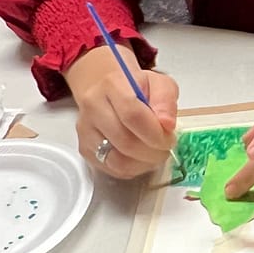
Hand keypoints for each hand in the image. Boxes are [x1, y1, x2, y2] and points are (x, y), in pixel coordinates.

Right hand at [65, 45, 178, 178]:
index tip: (169, 138)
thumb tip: (167, 125)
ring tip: (155, 155)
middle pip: (124, 141)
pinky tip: (141, 159)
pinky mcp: (84, 147)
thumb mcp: (159, 83)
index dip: (155, 133)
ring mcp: (85, 130)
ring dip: (143, 164)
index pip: (132, 115)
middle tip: (166, 149)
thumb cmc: (136, 86)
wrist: (104, 87)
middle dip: (152, 152)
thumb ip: (166, 100)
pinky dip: (132, 169)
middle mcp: (93, 107)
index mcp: (112, 85)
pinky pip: (110, 168)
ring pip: (116, 160)